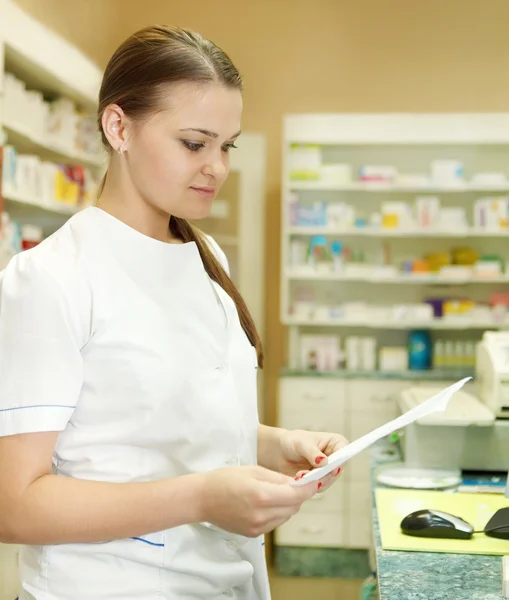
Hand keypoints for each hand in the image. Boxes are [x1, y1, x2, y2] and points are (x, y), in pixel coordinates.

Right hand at [197, 465, 316, 536]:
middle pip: (294, 507)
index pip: (297, 495)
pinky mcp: (254, 534)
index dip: (309, 487)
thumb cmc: (225, 479)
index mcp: (262, 495)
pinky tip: (264, 502)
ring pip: (286, 516)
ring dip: (288, 504)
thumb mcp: (253, 470)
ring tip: (274, 492)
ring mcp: (258, 527)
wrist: (202, 499)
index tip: (315, 480)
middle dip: (298, 494)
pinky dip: (276, 512)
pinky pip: (274, 522)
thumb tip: (298, 483)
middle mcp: (262, 515)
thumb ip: (278, 478)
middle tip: (294, 482)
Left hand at [278, 430, 348, 491]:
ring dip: (314, 480)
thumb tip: (324, 462)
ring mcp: (327, 470)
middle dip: (325, 474)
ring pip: (328, 480)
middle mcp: (334, 457)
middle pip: (338, 470)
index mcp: (335, 443)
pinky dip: (309, 485)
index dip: (341, 461)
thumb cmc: (293, 441)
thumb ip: (313, 453)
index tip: (333, 469)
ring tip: (300, 476)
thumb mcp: (302, 444)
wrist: (281, 452)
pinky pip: (318, 486)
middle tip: (312, 475)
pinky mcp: (319, 480)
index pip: (344, 451)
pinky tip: (298, 479)